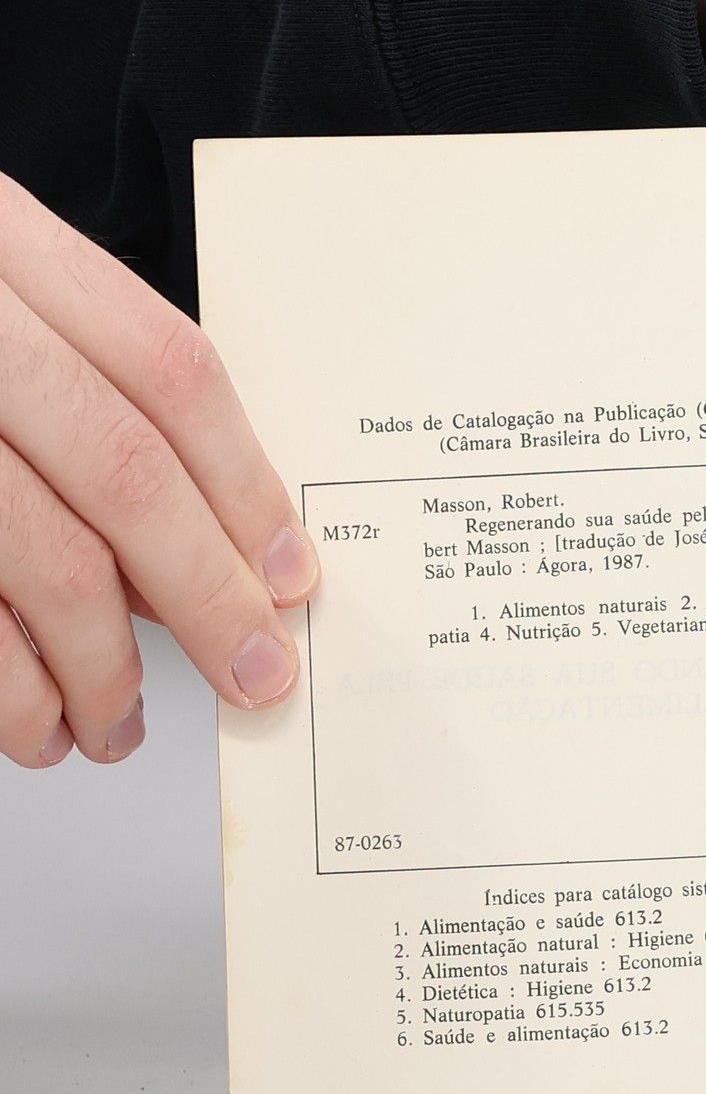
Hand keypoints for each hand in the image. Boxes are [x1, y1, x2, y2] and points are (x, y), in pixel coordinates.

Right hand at [0, 174, 315, 768]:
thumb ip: (76, 384)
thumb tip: (203, 545)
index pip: (168, 368)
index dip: (245, 486)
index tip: (288, 576)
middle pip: (121, 472)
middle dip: (204, 596)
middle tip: (252, 676)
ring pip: (40, 557)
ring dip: (96, 671)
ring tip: (118, 725)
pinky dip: (5, 689)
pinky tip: (29, 725)